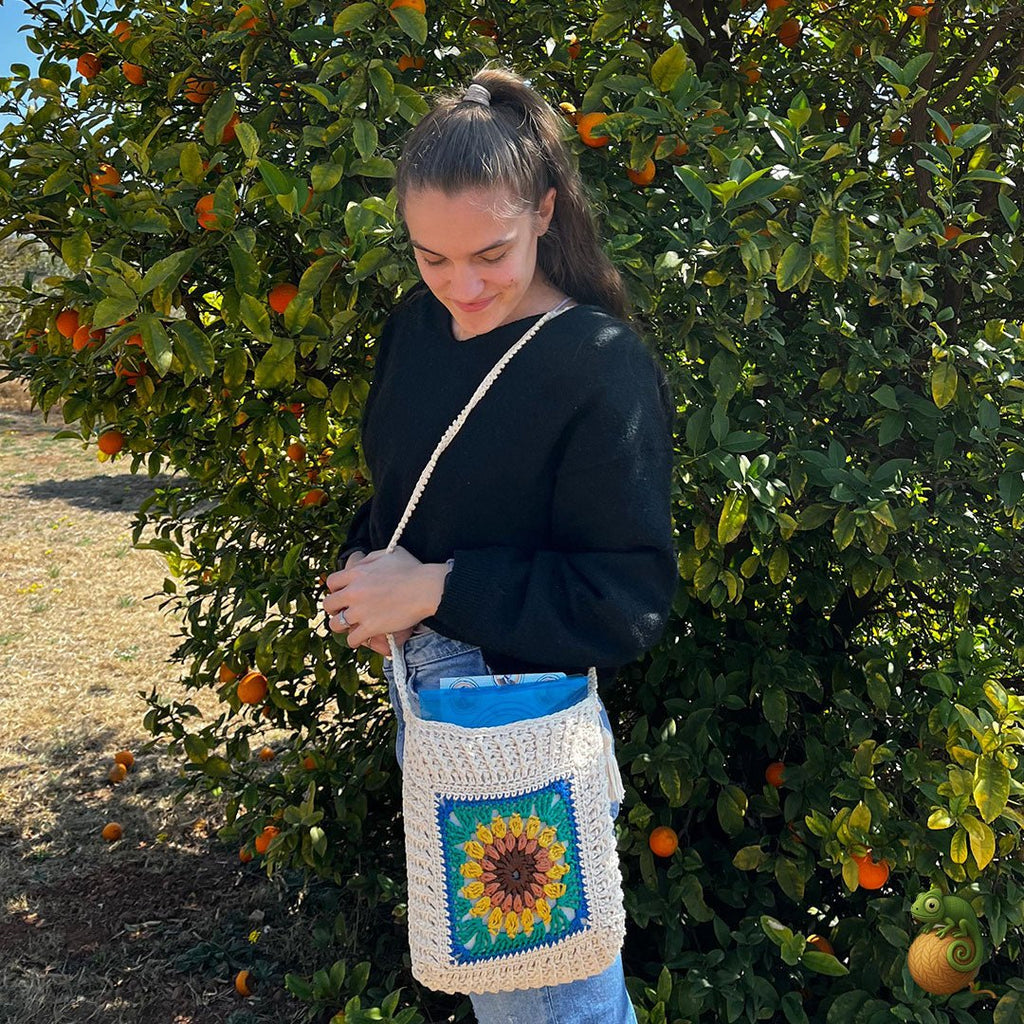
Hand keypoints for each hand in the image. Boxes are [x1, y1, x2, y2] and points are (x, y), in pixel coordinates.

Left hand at [322, 546, 446, 649]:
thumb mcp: (388, 554)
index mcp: (356, 573)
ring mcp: (360, 611)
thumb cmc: (412, 569)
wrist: (425, 588)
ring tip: (350, 627)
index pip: (331, 583)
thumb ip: (369, 558)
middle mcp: (353, 592)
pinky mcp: (370, 627)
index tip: (343, 594)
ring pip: (335, 624)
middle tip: (344, 611)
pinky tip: (362, 637)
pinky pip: (352, 639)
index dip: (336, 589)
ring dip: (341, 626)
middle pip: (329, 604)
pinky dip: (355, 640)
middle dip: (335, 608)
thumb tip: (360, 563)